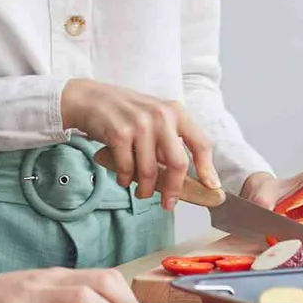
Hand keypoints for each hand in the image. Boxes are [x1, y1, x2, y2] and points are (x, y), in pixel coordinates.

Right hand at [61, 78, 216, 209]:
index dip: (207, 168)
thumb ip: (171, 140)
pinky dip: (126, 179)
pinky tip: (124, 179)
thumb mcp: (155, 117)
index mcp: (176, 111)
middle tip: (169, 204)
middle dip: (174, 189)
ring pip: (150, 170)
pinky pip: (127, 168)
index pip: (201, 143)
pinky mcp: (119, 133)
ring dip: (146, 189)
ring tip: (142, 192)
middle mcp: (161, 116)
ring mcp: (139, 124)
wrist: (91, 98)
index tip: (211, 186)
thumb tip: (187, 178)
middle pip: (177, 163)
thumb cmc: (126, 112)